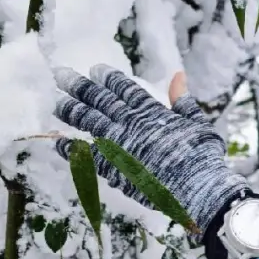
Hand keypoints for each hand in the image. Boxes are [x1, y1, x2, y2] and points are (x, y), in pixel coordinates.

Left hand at [53, 65, 248, 237]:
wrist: (196, 189)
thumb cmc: (203, 158)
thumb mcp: (199, 124)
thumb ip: (184, 100)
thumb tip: (178, 74)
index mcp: (152, 112)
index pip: (124, 89)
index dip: (108, 78)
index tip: (94, 69)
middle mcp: (131, 124)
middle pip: (99, 100)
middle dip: (79, 86)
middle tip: (61, 75)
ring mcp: (119, 145)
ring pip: (88, 121)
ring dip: (70, 110)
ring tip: (56, 101)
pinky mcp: (112, 168)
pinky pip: (85, 155)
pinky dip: (71, 148)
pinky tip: (59, 141)